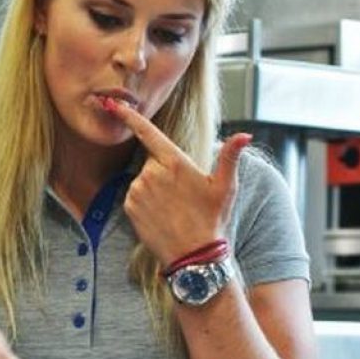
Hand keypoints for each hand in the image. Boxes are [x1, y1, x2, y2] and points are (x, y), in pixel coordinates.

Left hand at [105, 97, 248, 262]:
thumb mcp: (225, 187)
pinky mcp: (129, 206)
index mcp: (175, 161)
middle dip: (163, 172)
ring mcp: (138, 190)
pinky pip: (134, 196)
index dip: (129, 116)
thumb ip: (230, 157)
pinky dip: (144, 202)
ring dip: (154, 188)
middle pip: (152, 161)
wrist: (193, 255)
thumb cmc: (212, 219)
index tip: (113, 103)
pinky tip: (161, 215)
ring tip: (173, 208)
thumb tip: (245, 135)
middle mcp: (152, 172)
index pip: (148, 132)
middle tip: (181, 195)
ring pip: (143, 179)